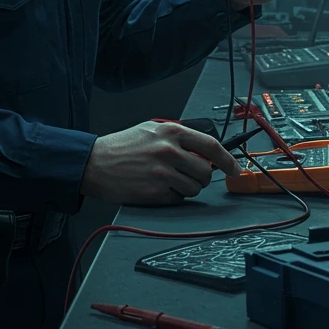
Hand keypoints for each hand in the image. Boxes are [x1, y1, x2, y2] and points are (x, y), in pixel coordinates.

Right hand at [79, 121, 241, 205]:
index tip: (235, 169)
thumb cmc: (121, 147)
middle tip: (188, 175)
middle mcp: (169, 151)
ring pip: (194, 188)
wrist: (94, 163)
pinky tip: (156, 187)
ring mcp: (162, 173)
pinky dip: (172, 196)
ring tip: (167, 180)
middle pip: (206, 172)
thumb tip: (204, 151)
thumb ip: (178, 137)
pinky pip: (178, 199)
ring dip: (186, 188)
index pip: (212, 146)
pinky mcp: (155, 193)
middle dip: (202, 177)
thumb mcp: (151, 130)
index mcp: (170, 132)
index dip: (228, 160)